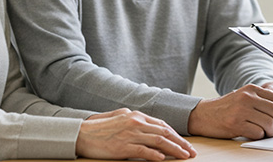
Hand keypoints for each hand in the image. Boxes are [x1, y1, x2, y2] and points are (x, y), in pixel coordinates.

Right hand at [76, 108, 196, 160]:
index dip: (176, 135)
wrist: (81, 134)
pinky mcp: (123, 146)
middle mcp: (135, 122)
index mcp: (136, 116)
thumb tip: (148, 126)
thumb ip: (135, 120)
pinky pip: (144, 151)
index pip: (162, 125)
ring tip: (184, 157)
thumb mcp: (119, 118)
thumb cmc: (99, 128)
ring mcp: (130, 134)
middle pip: (165, 133)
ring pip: (159, 142)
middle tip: (191, 152)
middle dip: (180, 143)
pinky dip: (155, 155)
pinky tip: (164, 159)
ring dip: (174, 150)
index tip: (185, 143)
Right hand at [188, 84, 272, 138]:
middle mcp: (247, 98)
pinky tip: (254, 134)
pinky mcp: (235, 124)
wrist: (202, 115)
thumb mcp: (244, 97)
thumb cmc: (226, 109)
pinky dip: (260, 136)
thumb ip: (261, 100)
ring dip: (272, 132)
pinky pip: (257, 133)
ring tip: (267, 134)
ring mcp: (240, 110)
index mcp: (252, 89)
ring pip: (269, 124)